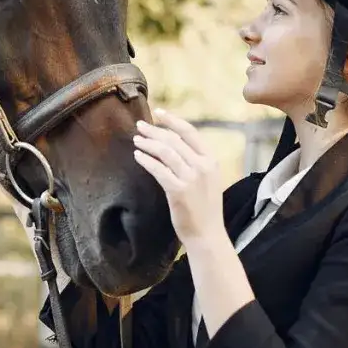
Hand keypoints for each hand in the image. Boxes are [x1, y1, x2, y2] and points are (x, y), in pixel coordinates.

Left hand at [132, 108, 226, 247]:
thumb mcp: (207, 180)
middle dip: (155, 130)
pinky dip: (146, 160)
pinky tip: (138, 156)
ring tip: (136, 140)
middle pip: (174, 140)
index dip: (173, 121)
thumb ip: (194, 162)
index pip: (190, 132)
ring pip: (166, 152)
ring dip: (148, 143)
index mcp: (211, 161)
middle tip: (139, 126)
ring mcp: (191, 178)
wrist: (207, 234)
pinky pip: (159, 169)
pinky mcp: (179, 191)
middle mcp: (203, 166)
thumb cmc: (204, 208)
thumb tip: (171, 144)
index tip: (158, 113)